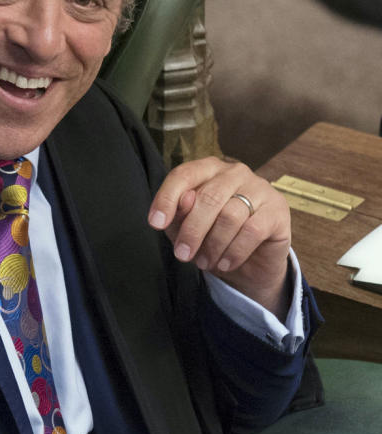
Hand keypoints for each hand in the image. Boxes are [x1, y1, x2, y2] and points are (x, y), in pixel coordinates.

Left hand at [147, 157, 291, 317]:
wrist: (250, 264)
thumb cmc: (213, 239)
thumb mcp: (187, 229)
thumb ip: (179, 215)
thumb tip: (184, 201)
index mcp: (208, 170)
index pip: (183, 175)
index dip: (167, 198)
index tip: (155, 224)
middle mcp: (235, 172)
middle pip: (207, 197)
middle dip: (192, 231)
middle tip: (182, 255)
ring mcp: (260, 188)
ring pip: (230, 216)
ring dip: (213, 245)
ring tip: (206, 263)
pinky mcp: (278, 209)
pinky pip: (252, 230)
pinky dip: (234, 251)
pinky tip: (226, 263)